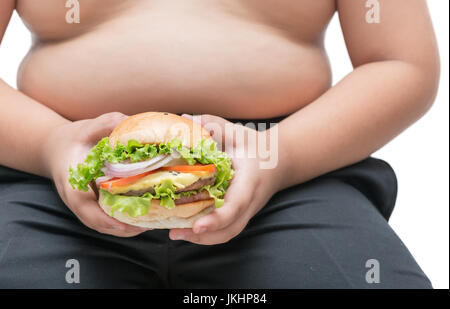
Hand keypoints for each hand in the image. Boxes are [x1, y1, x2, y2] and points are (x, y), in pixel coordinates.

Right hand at [43, 112, 149, 236]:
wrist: (56, 148)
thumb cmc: (72, 139)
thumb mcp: (87, 128)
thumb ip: (105, 124)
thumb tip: (128, 121)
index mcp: (73, 186)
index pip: (87, 211)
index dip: (107, 221)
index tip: (127, 225)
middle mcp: (79, 202)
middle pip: (101, 224)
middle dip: (126, 229)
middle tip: (152, 223)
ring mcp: (86, 207)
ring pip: (107, 226)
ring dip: (129, 228)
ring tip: (154, 223)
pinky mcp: (95, 206)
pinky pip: (110, 219)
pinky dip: (126, 222)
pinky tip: (147, 215)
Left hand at [169, 114, 278, 244]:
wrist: (281, 161)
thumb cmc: (257, 147)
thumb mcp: (237, 132)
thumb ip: (213, 124)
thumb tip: (185, 118)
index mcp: (250, 181)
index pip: (236, 204)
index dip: (217, 218)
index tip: (197, 225)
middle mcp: (250, 201)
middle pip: (231, 229)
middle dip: (204, 236)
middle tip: (175, 233)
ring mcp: (247, 211)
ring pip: (228, 234)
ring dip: (202, 239)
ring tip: (176, 233)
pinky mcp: (242, 214)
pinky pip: (227, 230)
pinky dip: (207, 234)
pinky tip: (186, 228)